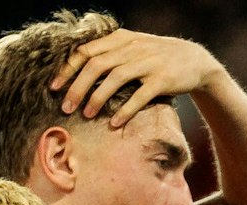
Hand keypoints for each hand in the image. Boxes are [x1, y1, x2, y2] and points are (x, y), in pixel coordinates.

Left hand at [52, 30, 223, 126]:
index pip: (85, 51)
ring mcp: (148, 63)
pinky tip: (114, 122)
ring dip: (97, 97)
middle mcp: (132, 48)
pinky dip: (125, 109)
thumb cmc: (154, 57)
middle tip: (65, 107)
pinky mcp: (162, 79)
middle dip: (77, 87)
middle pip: (96, 65)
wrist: (193, 59)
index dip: (67, 69)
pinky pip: (140, 95)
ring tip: (86, 115)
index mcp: (119, 39)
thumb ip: (107, 53)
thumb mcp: (131, 47)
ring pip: (116, 78)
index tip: (53, 87)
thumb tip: (74, 70)